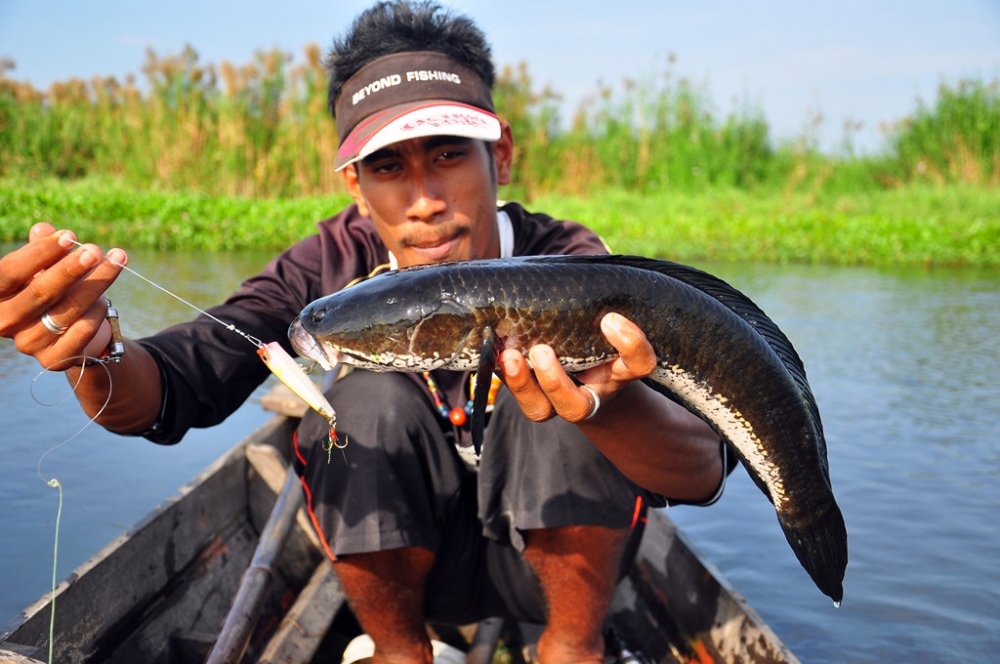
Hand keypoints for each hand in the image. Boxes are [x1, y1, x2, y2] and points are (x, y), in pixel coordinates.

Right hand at [0, 223, 126, 369]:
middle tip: (95, 250)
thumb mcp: (45, 267)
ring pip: (68, 310)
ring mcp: (28, 344)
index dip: (39, 253)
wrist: (72, 333)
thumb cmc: (55, 290)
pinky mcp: (53, 360)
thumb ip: (42, 249)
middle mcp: (5, 321)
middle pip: (40, 292)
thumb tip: (44, 230)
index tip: (69, 235)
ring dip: (96, 283)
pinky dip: (97, 313)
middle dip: (70, 269)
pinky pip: (82, 332)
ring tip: (117, 259)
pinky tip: (106, 302)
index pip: (10, 272)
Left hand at [498, 312, 656, 422]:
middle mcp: (590, 391)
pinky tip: (495, 350)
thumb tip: (583, 268)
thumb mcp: (607, 319)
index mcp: (619, 369)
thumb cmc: (598, 332)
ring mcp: (558, 399)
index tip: (611, 319)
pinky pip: (517, 397)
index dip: (630, 345)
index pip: (639, 363)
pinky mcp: (532, 397)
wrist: (586, 368)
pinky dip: (504, 375)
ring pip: (541, 410)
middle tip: (543, 351)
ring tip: (510, 355)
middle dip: (555, 382)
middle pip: (578, 407)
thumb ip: (601, 302)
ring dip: (522, 384)